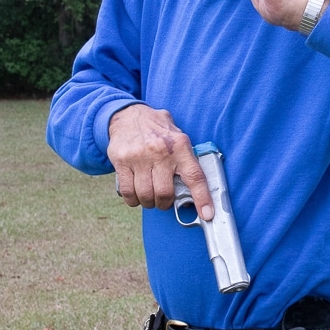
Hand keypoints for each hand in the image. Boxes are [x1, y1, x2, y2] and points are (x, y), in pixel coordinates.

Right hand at [108, 104, 213, 219]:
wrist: (127, 115)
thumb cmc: (157, 130)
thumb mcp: (177, 135)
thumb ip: (186, 158)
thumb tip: (198, 188)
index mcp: (180, 146)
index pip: (195, 176)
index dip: (202, 198)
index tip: (207, 214)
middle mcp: (160, 152)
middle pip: (165, 193)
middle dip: (165, 203)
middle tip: (164, 199)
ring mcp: (140, 157)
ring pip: (146, 195)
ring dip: (149, 202)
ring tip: (150, 195)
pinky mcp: (122, 162)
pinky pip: (129, 192)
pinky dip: (133, 200)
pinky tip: (136, 194)